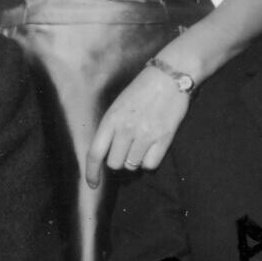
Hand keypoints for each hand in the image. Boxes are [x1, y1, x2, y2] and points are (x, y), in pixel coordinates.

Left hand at [84, 64, 190, 186]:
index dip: (92, 172)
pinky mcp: (163, 138)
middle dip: (119, 160)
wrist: (170, 76)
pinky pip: (151, 164)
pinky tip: (152, 147)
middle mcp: (126, 129)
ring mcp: (145, 134)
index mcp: (111, 119)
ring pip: (132, 165)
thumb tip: (108, 153)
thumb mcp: (118, 104)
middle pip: (114, 163)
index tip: (93, 184)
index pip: (95, 153)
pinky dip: (150, 161)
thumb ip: (111, 127)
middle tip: (126, 149)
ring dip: (135, 160)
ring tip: (141, 144)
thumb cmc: (142, 89)